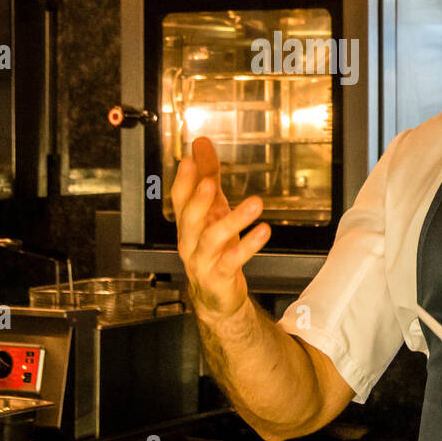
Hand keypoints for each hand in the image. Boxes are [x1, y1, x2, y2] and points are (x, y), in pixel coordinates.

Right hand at [171, 136, 270, 321]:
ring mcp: (203, 260)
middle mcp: (190, 241)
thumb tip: (201, 144)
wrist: (217, 296)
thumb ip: (207, 175)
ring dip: (233, 220)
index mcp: (187, 223)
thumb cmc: (215, 248)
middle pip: (188, 219)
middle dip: (197, 200)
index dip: (183, 181)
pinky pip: (233, 259)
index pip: (179, 200)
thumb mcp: (212, 209)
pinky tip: (263, 231)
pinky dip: (248, 245)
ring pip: (212, 239)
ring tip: (255, 204)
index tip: (189, 160)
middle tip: (208, 183)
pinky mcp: (220, 276)